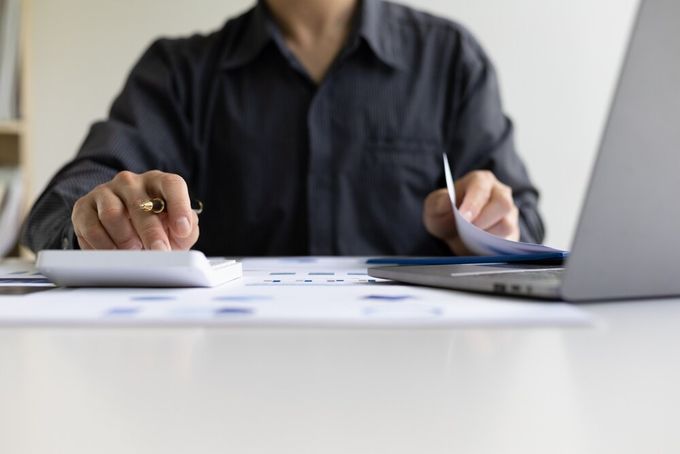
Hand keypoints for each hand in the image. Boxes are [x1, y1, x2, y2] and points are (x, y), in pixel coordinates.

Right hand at [71, 170, 198, 249]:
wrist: (125, 232)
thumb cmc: (156, 229)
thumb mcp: (177, 230)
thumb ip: (187, 229)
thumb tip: (183, 231)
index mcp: (158, 182)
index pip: (172, 185)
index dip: (179, 206)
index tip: (183, 229)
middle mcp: (131, 182)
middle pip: (140, 204)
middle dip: (151, 233)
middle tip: (159, 252)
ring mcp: (105, 192)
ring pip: (112, 214)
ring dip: (125, 239)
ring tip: (134, 253)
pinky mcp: (84, 207)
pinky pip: (90, 227)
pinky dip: (103, 245)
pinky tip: (113, 254)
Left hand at [423, 170, 519, 254]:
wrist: (453, 232)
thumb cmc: (446, 214)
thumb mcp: (434, 207)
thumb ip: (439, 204)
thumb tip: (448, 202)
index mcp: (481, 181)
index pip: (481, 187)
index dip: (473, 202)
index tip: (463, 217)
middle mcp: (500, 194)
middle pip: (503, 204)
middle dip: (483, 220)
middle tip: (466, 231)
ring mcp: (509, 214)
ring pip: (507, 225)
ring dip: (487, 236)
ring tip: (470, 240)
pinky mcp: (512, 234)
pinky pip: (509, 243)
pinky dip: (494, 249)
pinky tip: (479, 250)